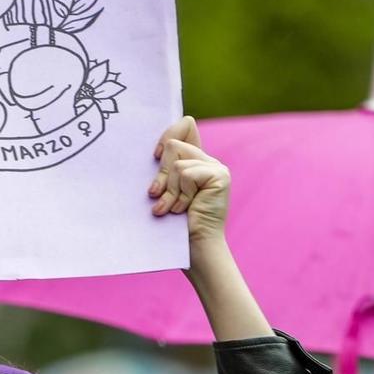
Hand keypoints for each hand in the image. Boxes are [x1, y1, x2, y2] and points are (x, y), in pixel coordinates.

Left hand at [150, 117, 229, 248]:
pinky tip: (184, 209)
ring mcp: (216, 167)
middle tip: (158, 196)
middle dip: (161, 175)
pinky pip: (186, 174)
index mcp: (193, 160)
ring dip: (170, 190)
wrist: (193, 248)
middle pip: (173, 144)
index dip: (167, 134)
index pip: (185, 125)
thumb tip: (153, 151)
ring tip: (172, 208)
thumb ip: (163, 169)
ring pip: (177, 162)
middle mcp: (206, 160)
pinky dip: (180, 194)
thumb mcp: (164, 190)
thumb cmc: (173, 225)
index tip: (155, 157)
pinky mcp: (220, 175)